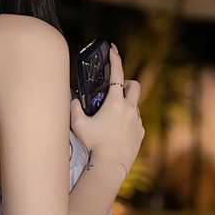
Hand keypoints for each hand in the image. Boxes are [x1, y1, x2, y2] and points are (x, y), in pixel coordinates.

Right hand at [69, 44, 143, 177]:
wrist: (110, 166)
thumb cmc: (93, 146)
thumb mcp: (78, 126)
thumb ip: (74, 108)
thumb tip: (73, 98)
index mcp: (115, 103)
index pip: (117, 74)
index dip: (115, 59)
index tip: (113, 49)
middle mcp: (130, 109)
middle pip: (134, 85)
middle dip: (127, 83)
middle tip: (116, 90)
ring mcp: (138, 121)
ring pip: (134, 105)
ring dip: (125, 106)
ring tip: (112, 119)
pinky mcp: (141, 133)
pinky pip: (136, 121)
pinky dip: (128, 121)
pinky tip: (117, 132)